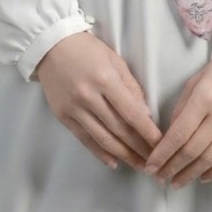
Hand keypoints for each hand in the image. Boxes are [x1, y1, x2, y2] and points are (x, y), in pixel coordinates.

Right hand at [35, 32, 160, 170]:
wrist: (51, 47)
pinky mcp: (62, 117)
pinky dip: (100, 153)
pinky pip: (84, 140)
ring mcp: (74, 109)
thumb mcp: (115, 60)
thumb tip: (144, 113)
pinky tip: (114, 162)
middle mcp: (88, 97)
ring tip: (138, 164)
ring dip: (122, 154)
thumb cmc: (88, 49)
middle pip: (118, 129)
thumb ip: (130, 86)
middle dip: (138, 147)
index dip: (146, 130)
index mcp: (105, 79)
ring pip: (102, 138)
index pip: (131, 112)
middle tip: (153, 160)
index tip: (160, 143)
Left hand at [146, 51, 211, 187]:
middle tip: (160, 177)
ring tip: (177, 182)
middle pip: (192, 150)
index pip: (179, 134)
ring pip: (210, 159)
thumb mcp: (195, 82)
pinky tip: (202, 177)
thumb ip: (181, 109)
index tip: (151, 166)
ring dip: (190, 174)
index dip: (163, 154)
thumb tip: (169, 138)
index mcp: (204, 97)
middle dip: (172, 167)